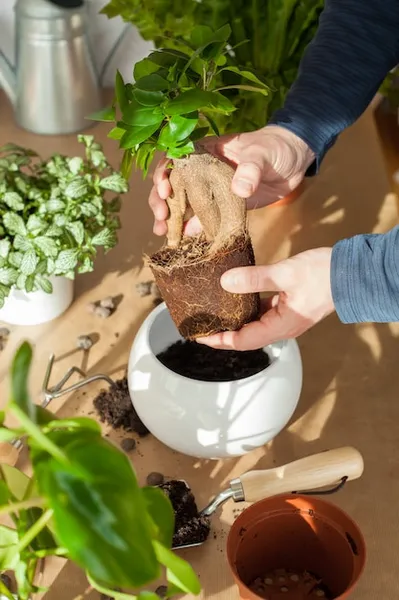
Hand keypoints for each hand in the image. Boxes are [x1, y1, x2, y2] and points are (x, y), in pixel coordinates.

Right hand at [149, 125, 314, 236]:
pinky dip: (190, 228)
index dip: (163, 172)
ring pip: (182, 201)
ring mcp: (210, 189)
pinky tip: (182, 239)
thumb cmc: (275, 148)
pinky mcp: (221, 206)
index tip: (163, 188)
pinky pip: (202, 217)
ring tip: (162, 231)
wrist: (294, 162)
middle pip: (172, 182)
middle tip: (161, 216)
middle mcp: (202, 169)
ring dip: (170, 216)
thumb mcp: (262, 154)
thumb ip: (250, 168)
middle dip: (161, 199)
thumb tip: (239, 189)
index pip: (175, 158)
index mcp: (206, 150)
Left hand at [197, 248, 334, 350]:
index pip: (243, 341)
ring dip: (235, 322)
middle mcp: (283, 327)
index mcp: (281, 326)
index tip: (200, 336)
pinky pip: (264, 313)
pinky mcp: (290, 307)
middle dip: (223, 334)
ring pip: (254, 325)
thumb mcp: (285, 274)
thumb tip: (225, 282)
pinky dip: (248, 309)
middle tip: (202, 326)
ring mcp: (287, 318)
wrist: (351, 272)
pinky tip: (237, 296)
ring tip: (215, 313)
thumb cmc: (323, 275)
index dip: (220, 340)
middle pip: (246, 337)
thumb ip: (254, 279)